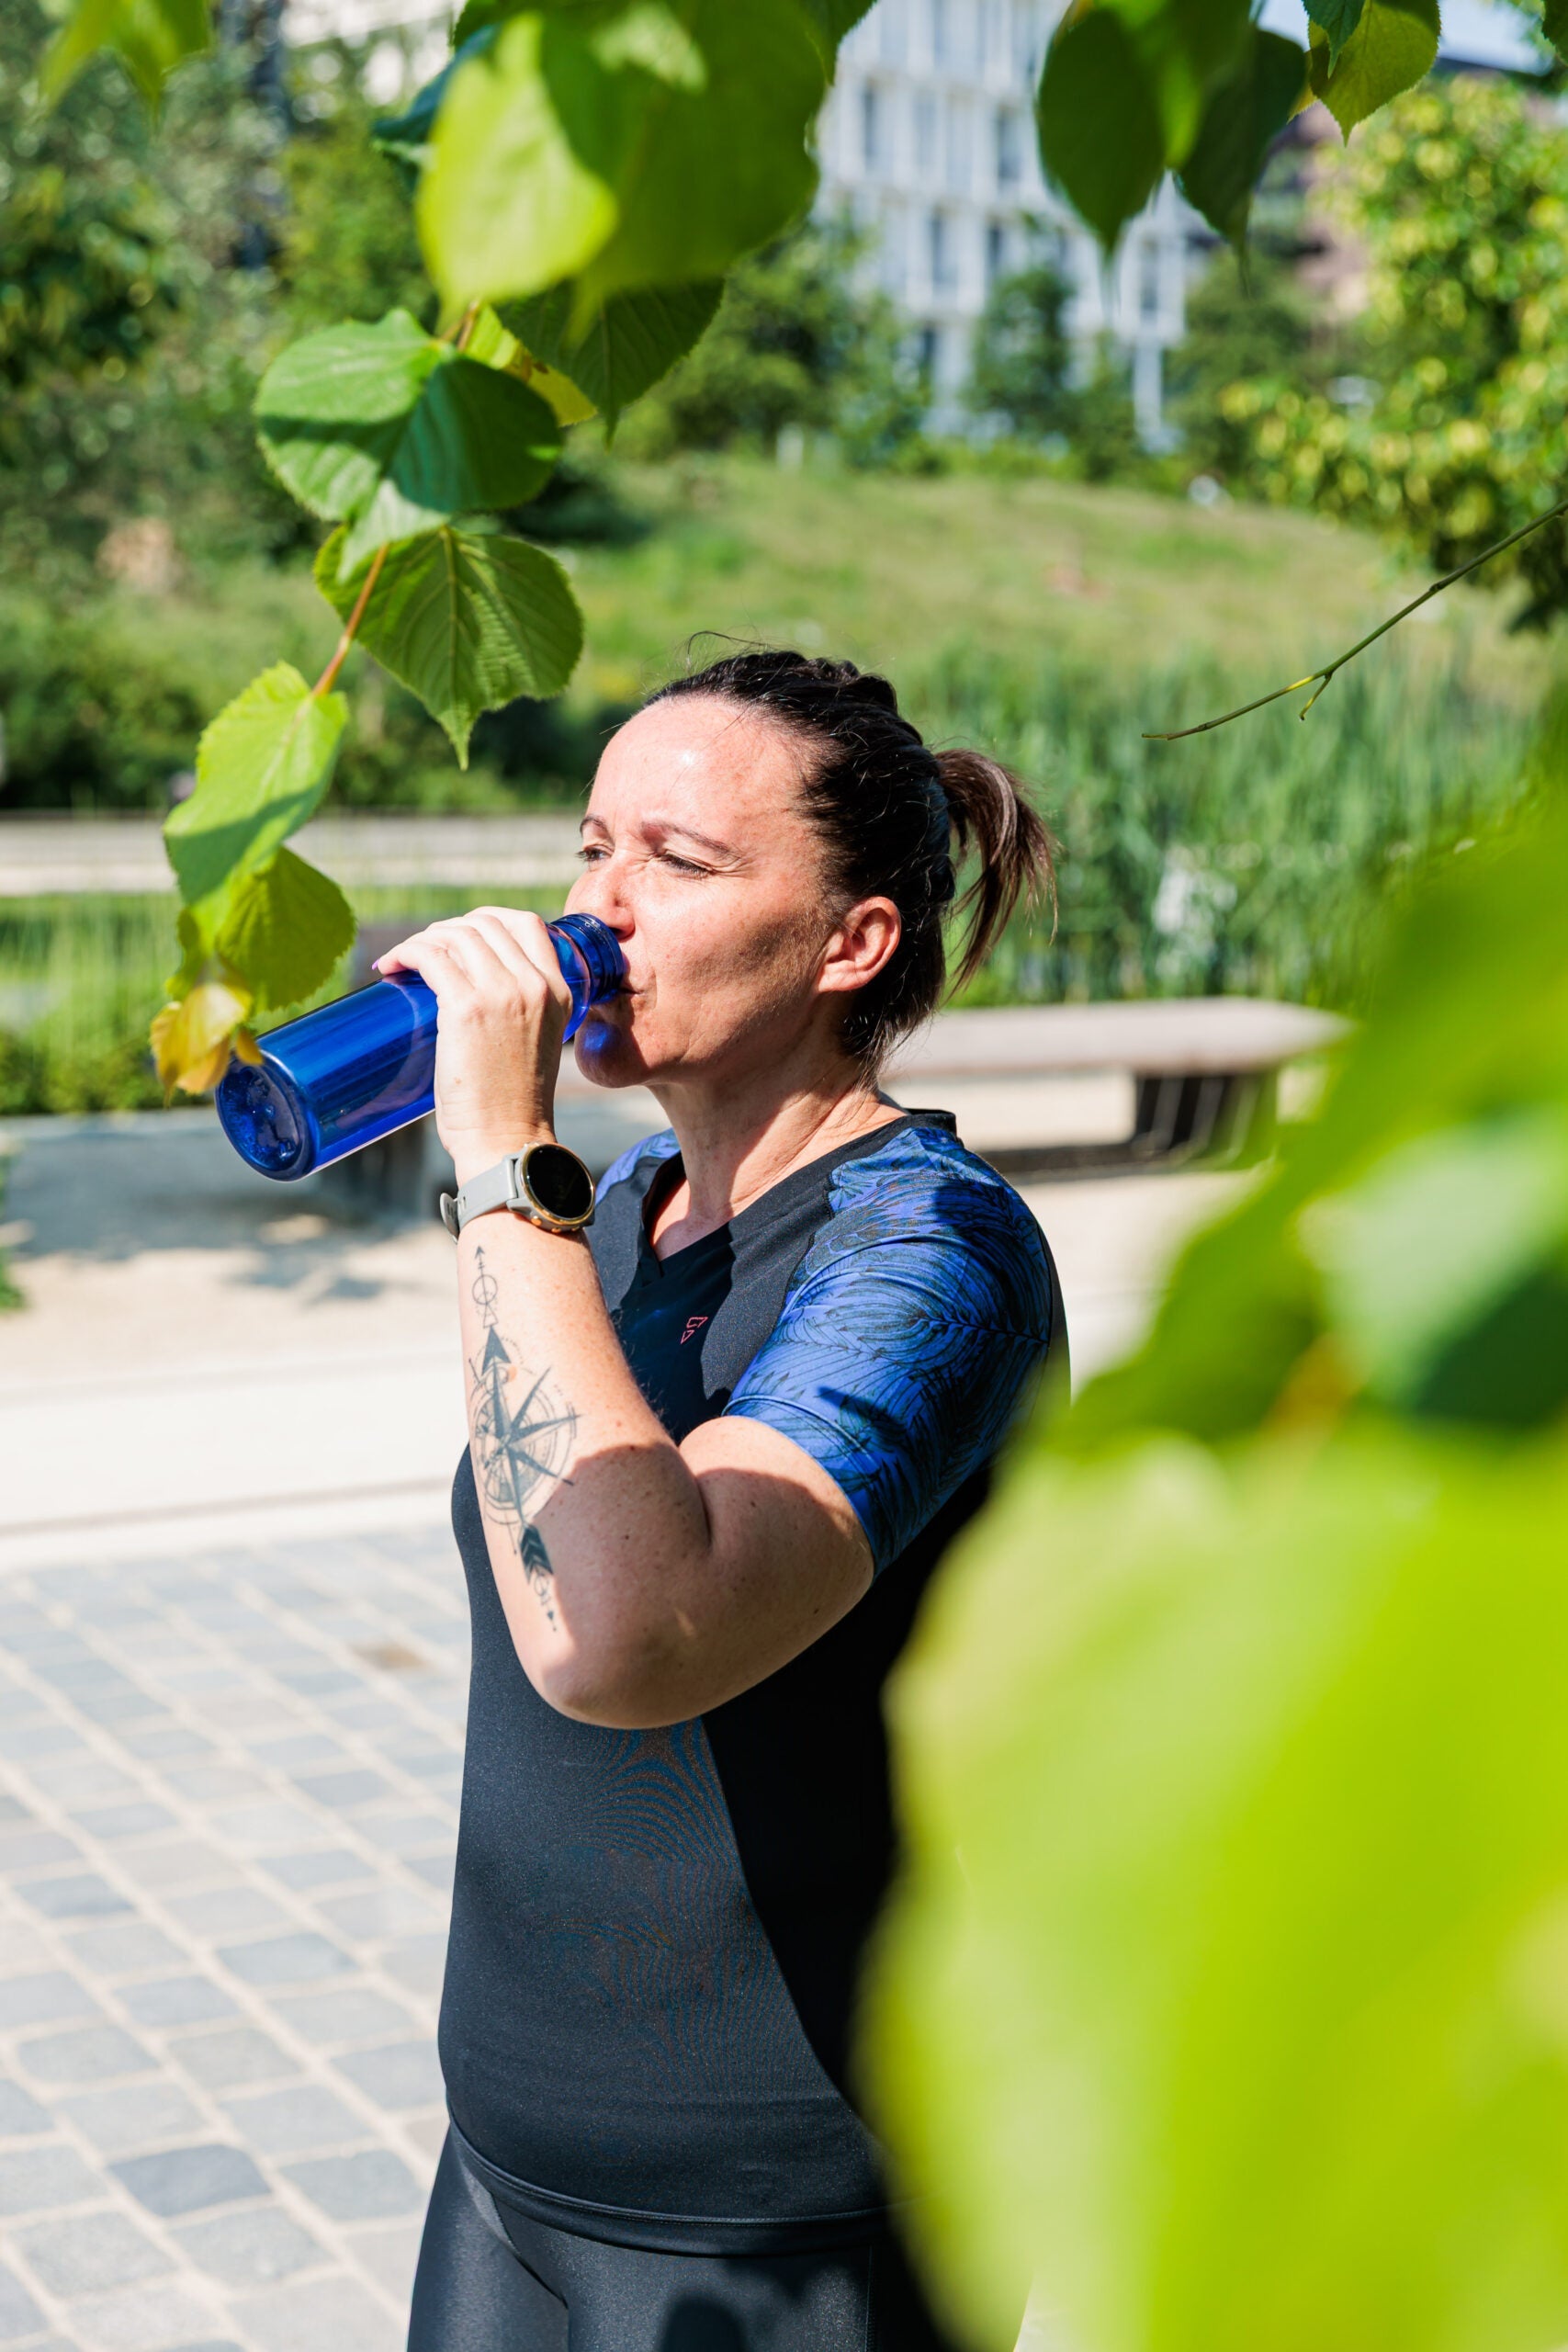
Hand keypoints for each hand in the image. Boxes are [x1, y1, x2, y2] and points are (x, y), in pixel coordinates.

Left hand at [376, 908, 572, 1182]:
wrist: (507, 1141)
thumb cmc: (513, 1105)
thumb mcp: (536, 1044)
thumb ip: (522, 1014)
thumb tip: (474, 993)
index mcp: (559, 992)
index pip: (526, 923)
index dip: (486, 919)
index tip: (459, 935)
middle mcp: (535, 985)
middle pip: (485, 924)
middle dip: (447, 929)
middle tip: (422, 951)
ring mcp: (502, 993)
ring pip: (455, 936)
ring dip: (421, 940)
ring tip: (401, 960)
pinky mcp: (467, 1009)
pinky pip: (430, 957)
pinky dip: (405, 952)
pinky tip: (391, 965)